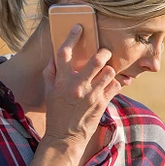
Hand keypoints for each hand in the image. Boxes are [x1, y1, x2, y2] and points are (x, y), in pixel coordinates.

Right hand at [40, 24, 120, 152]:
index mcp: (61, 80)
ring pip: (109, 71)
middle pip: (97, 59)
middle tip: (104, 53)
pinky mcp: (101, 103)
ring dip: (110, 70)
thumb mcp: (49, 93)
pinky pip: (115, 86)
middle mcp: (76, 85)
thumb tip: (55, 58)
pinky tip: (111, 86)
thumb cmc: (56, 113)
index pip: (65, 53)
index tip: (79, 28)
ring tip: (107, 73)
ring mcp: (91, 94)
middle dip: (104, 53)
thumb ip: (51, 74)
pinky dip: (116, 84)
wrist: (64, 138)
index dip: (72, 37)